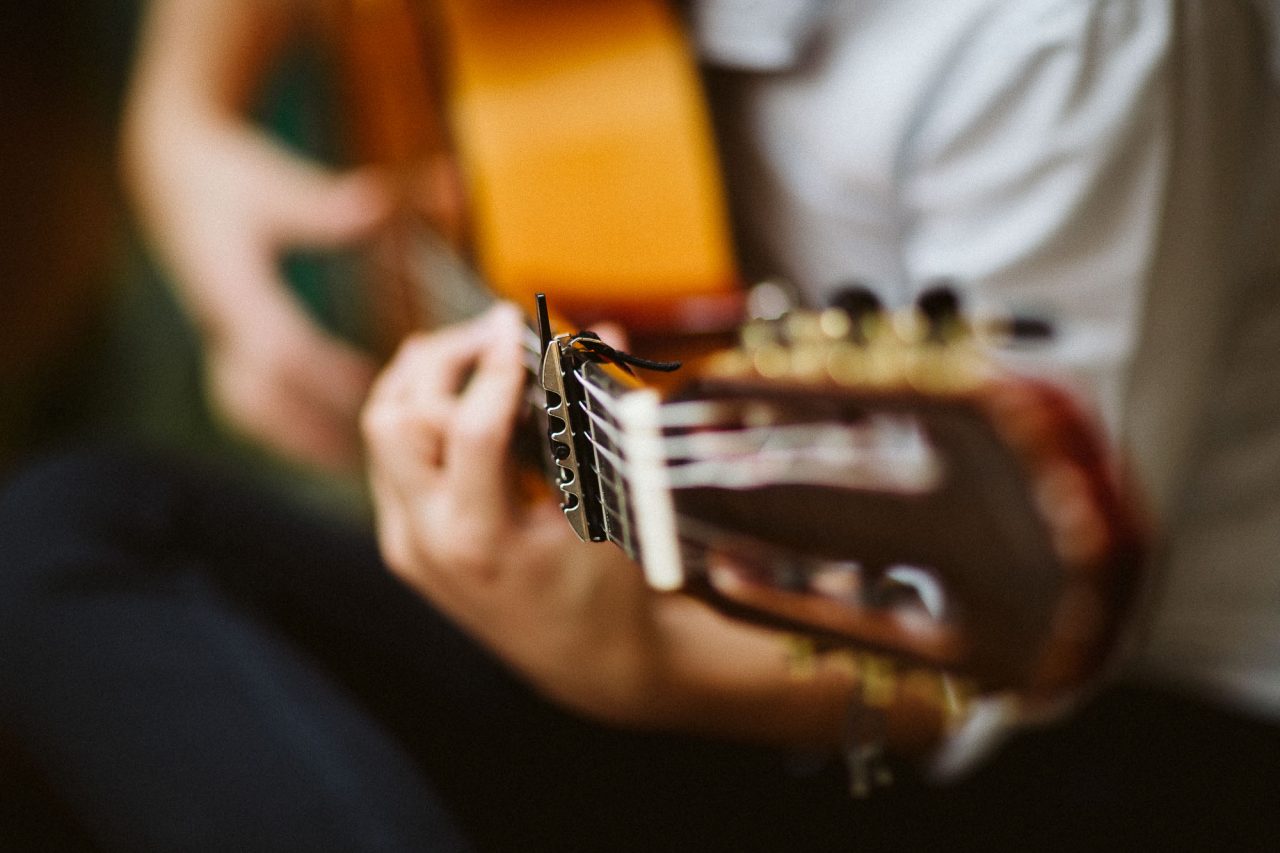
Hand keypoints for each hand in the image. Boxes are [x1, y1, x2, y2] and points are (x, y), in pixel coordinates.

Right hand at [129, 118, 389, 470]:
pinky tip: (314, 445)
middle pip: (258, 397)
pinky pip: (241, 397)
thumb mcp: (276, 183)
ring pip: (245, 405)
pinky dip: (278, 425)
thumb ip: (327, 204)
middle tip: (365, 461)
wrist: (169, 170)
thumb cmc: (229, 174)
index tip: (374, 394)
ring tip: (347, 466)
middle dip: (309, 432)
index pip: (279, 348)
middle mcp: (218, 319)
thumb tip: (378, 200)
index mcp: (232, 287)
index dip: (326, 377)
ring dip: (293, 438)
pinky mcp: (217, 337)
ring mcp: (213, 332)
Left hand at [362, 305, 869, 745]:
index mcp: (481, 542)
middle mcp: (426, 543)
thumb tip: (604, 331)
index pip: (471, 429)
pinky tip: (466, 396)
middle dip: (441, 360)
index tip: (516, 324)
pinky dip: (420, 413)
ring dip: (421, 380)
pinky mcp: (400, 541)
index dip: (495, 367)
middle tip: (494, 333)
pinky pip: (390, 456)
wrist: (584, 662)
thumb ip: (598, 417)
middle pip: (396, 419)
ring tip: (476, 353)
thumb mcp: (608, 504)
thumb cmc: (610, 587)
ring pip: (381, 430)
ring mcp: (404, 544)